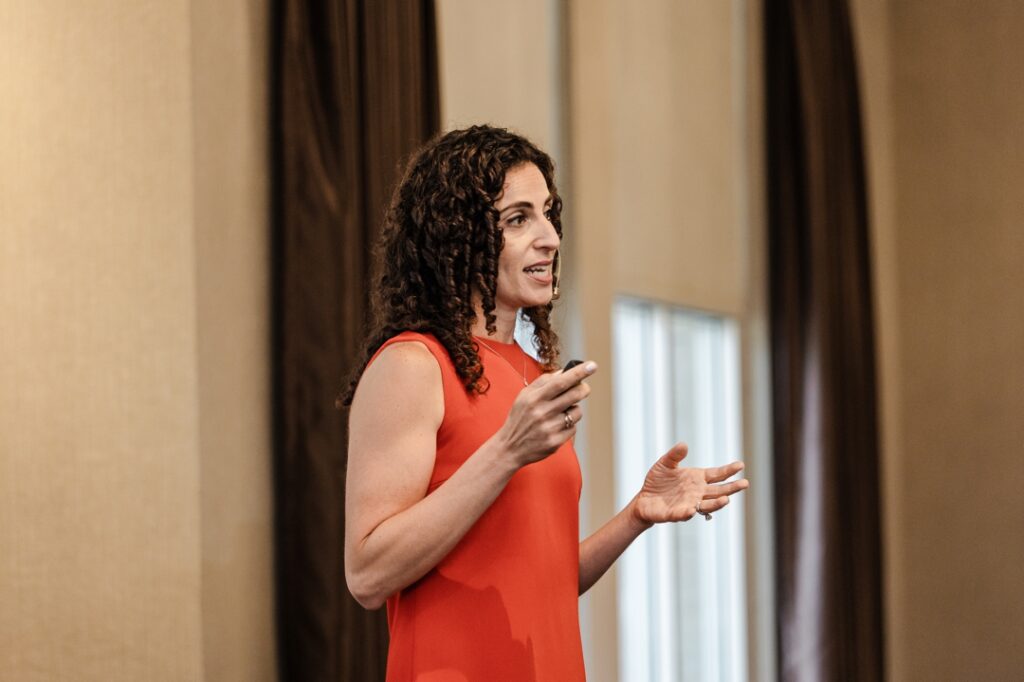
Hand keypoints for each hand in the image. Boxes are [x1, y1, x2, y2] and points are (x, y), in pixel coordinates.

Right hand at [496, 361, 595, 466]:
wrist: (510, 448)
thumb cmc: (519, 418)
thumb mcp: (524, 396)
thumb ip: (543, 382)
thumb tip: (564, 371)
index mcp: (534, 398)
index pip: (560, 382)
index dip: (578, 372)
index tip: (592, 366)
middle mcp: (542, 412)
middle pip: (574, 395)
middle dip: (583, 388)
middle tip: (584, 387)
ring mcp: (549, 428)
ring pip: (577, 412)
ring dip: (574, 409)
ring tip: (562, 412)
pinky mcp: (555, 442)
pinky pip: (573, 428)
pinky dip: (569, 425)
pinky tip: (557, 427)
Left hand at [631, 443, 748, 524]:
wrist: (644, 499)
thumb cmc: (657, 481)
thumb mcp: (665, 464)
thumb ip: (675, 455)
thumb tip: (684, 444)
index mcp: (697, 478)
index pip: (717, 474)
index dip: (729, 470)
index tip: (741, 465)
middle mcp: (698, 492)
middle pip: (719, 491)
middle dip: (732, 488)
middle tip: (745, 483)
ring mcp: (689, 504)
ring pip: (707, 505)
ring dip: (717, 503)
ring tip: (726, 500)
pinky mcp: (676, 514)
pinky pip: (685, 514)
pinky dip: (689, 512)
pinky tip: (693, 509)